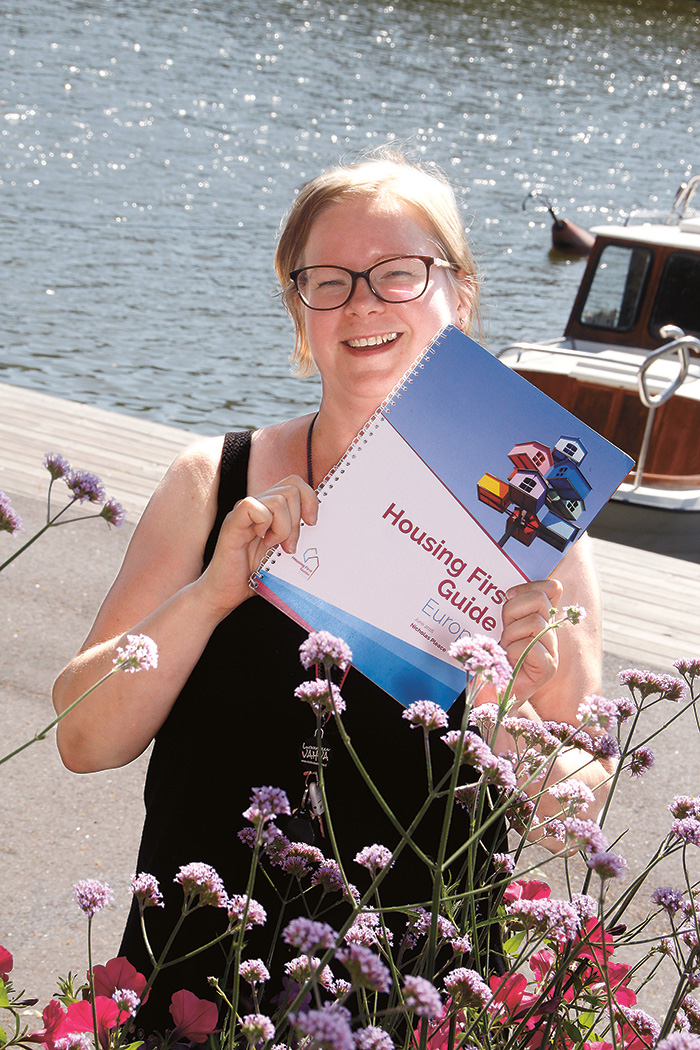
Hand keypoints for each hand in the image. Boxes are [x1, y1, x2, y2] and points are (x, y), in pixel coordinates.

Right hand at [199, 475, 318, 617]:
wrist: (225, 593)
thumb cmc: (253, 575)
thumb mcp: (284, 552)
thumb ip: (298, 535)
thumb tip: (318, 525)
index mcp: (270, 509)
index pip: (295, 483)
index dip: (310, 499)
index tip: (312, 523)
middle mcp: (257, 505)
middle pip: (291, 488)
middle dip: (298, 519)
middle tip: (290, 545)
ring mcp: (243, 512)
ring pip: (278, 500)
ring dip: (284, 527)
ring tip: (275, 546)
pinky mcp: (232, 523)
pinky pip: (252, 506)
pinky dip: (264, 525)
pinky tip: (262, 541)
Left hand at [499, 577, 562, 702]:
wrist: (489, 694)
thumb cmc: (491, 659)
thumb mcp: (497, 626)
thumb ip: (507, 608)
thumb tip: (510, 590)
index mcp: (542, 619)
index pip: (551, 588)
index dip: (528, 587)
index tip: (509, 596)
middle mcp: (551, 633)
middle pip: (539, 600)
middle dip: (513, 610)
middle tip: (504, 628)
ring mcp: (552, 651)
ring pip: (535, 623)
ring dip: (511, 634)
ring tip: (505, 648)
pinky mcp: (548, 668)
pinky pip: (530, 646)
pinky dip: (513, 651)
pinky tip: (509, 662)